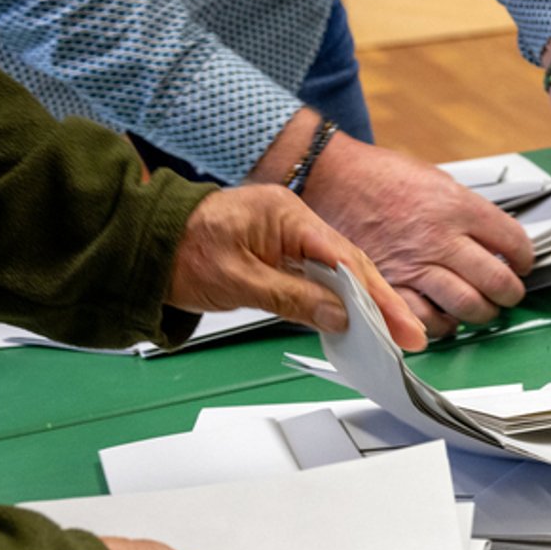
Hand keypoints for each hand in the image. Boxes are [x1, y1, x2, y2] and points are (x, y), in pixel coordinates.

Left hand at [172, 185, 425, 351]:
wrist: (142, 244)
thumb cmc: (178, 252)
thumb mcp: (237, 281)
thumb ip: (293, 298)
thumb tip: (339, 316)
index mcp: (285, 214)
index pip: (343, 256)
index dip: (376, 293)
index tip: (399, 323)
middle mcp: (293, 220)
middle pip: (349, 264)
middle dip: (380, 302)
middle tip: (408, 335)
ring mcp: (288, 236)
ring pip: (337, 271)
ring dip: (363, 303)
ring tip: (390, 333)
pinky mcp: (281, 252)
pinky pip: (319, 275)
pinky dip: (338, 299)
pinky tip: (354, 319)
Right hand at [295, 129, 534, 338]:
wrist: (333, 178)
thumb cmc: (382, 177)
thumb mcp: (439, 181)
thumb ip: (470, 213)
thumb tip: (498, 240)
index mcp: (457, 207)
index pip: (514, 242)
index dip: (524, 258)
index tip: (521, 263)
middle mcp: (439, 238)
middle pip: (497, 281)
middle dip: (510, 293)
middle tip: (507, 292)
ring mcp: (413, 265)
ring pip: (467, 305)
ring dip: (481, 312)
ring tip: (480, 306)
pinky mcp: (387, 285)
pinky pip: (425, 320)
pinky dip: (441, 325)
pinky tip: (444, 315)